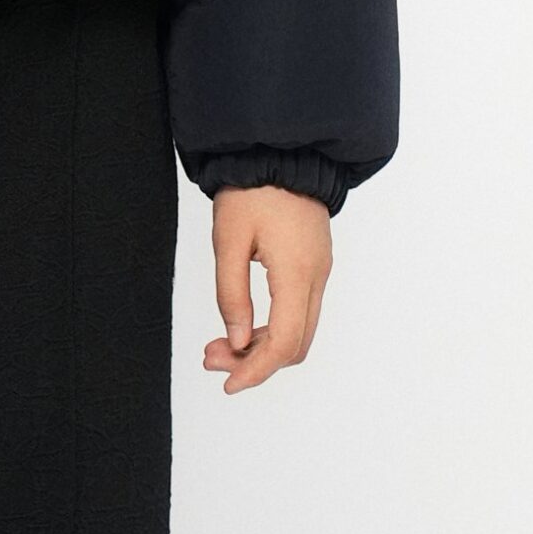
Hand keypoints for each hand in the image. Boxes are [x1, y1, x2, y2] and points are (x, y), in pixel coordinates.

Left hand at [202, 186, 332, 393]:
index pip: (283, 343)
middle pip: (295, 344)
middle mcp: (317, 277)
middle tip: (212, 359)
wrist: (280, 150)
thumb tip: (235, 341)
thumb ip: (230, 292)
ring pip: (299, 329)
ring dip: (262, 344)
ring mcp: (320, 270)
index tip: (228, 384)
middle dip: (255, 361)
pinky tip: (243, 322)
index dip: (256, 370)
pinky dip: (273, 325)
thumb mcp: (228, 239)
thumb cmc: (251, 189)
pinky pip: (300, 310)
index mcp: (297, 274)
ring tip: (220, 344)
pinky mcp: (315, 262)